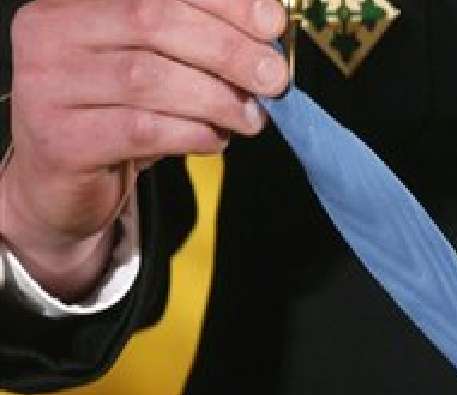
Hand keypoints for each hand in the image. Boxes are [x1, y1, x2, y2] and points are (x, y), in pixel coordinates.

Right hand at [0, 0, 289, 298]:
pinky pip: (142, 130)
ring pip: (149, 78)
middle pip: (154, 22)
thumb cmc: (114, 115)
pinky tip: (214, 139)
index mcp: (74, 4)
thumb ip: (196, 45)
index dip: (224, 2)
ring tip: (250, 118)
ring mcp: (48, 87)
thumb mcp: (153, 68)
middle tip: (274, 79)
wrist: (59, 182)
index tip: (273, 24)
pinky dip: (192, 134)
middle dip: (229, 50)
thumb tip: (266, 39)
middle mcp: (50, 35)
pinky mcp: (63, 141)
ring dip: (217, 99)